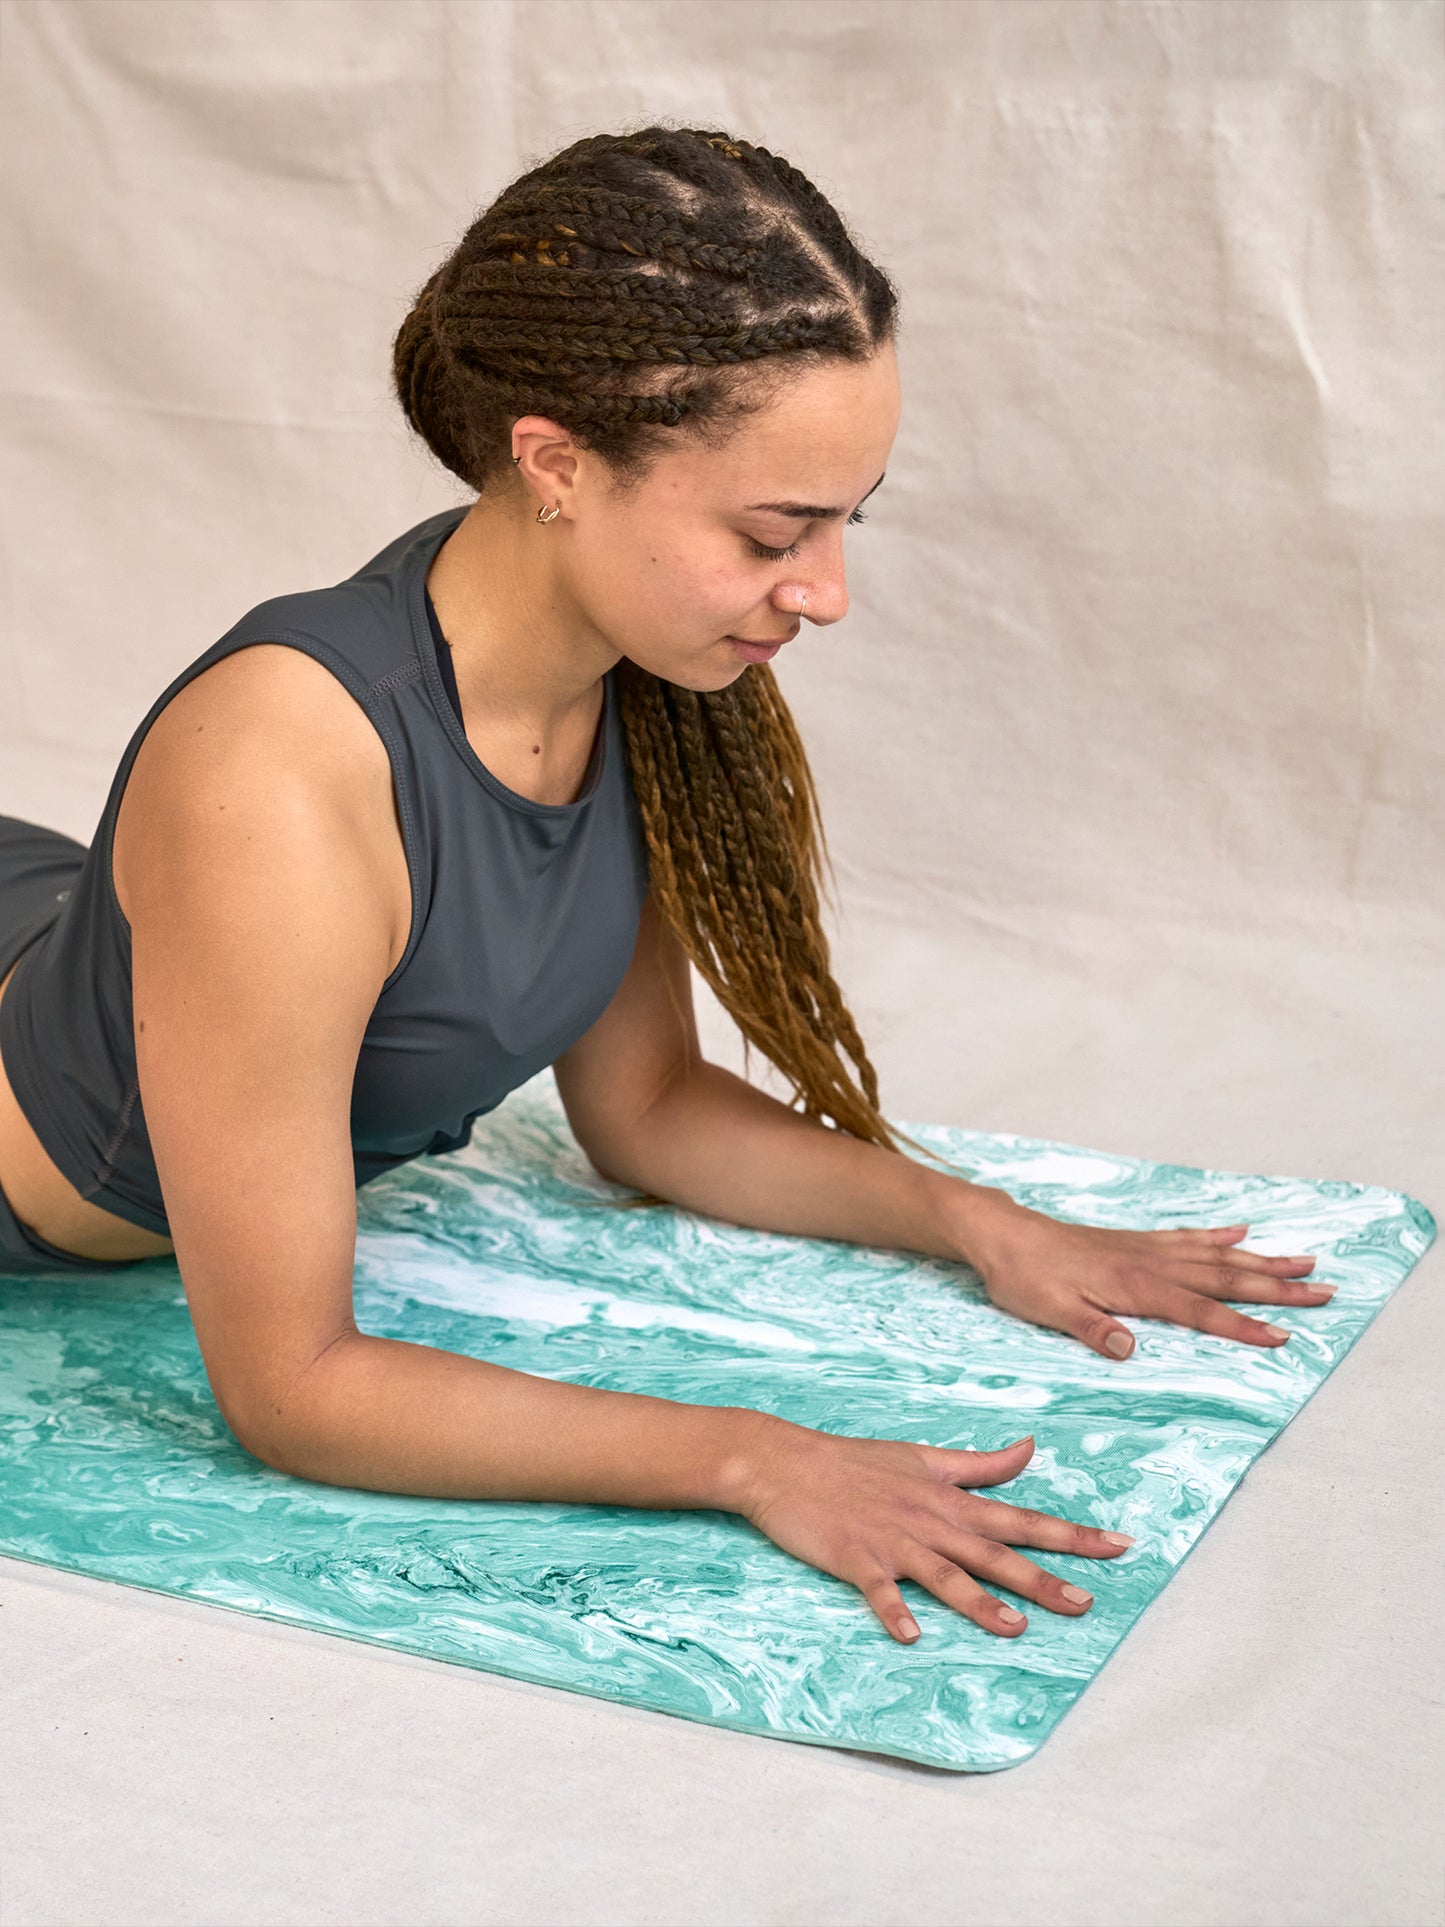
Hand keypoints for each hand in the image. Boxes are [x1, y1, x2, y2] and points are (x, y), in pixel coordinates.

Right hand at [735, 1417, 1132, 1643]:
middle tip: (1086, 1604)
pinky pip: (878, 1591)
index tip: (1120, 1545)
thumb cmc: (855, 1461)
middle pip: (994, 1553)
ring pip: (944, 1575)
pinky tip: (910, 1635)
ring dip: (979, 1602)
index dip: (1072, 1533)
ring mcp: (892, 1541)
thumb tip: (1030, 1449)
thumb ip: (980, 1464)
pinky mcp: (854, 1558)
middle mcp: (929, 1521)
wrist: (785, 1461)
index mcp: (948, 1499)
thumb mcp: (923, 1456)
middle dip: (1043, 1579)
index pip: (1021, 1517)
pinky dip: (893, 1611)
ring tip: (1014, 1628)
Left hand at [955, 1192, 1335, 1360]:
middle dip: (1277, 1286)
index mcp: (1134, 1287)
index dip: (1242, 1325)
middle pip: (1225, 1276)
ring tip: (1303, 1260)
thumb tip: (1130, 1349)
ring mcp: (1144, 1249)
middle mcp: (1149, 1263)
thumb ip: (1092, 1330)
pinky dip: (1217, 1235)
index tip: (1283, 1335)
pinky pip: (1185, 1237)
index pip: (1200, 1310)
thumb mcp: (1050, 1313)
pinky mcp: (1133, 1242)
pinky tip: (1240, 1231)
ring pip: (1215, 1255)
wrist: (1002, 1235)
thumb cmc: (1023, 1278)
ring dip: (1260, 1259)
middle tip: (1325, 1290)